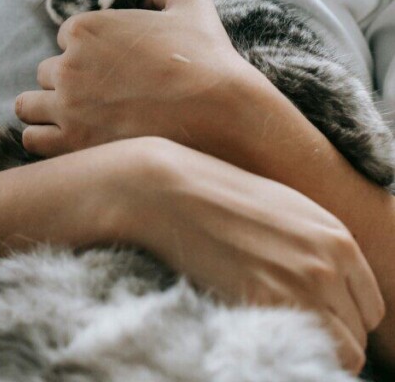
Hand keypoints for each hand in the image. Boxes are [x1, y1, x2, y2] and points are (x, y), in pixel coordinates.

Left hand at [15, 0, 251, 158]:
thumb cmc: (206, 58)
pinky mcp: (71, 144)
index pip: (66, 37)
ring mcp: (66, 107)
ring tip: (74, 119)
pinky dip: (45, 138)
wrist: (221, 114)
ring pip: (28, 105)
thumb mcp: (191, 6)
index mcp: (86, 29)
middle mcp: (68, 66)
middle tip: (98, 96)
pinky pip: (33, 139)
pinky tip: (70, 141)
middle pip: (47, 71)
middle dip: (68, 81)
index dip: (88, 51)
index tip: (109, 66)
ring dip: (46, 108)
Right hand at [121, 138, 384, 376]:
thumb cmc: (227, 196)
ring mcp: (301, 287)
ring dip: (318, 351)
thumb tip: (338, 285)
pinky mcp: (267, 305)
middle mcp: (328, 265)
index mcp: (338, 238)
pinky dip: (294, 352)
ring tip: (283, 333)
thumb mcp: (290, 209)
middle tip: (295, 326)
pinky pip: (305, 353)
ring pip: (342, 354)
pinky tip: (267, 331)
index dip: (346, 318)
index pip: (369, 308)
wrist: (176, 192)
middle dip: (333, 337)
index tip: (321, 318)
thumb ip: (322, 246)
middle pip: (357, 336)